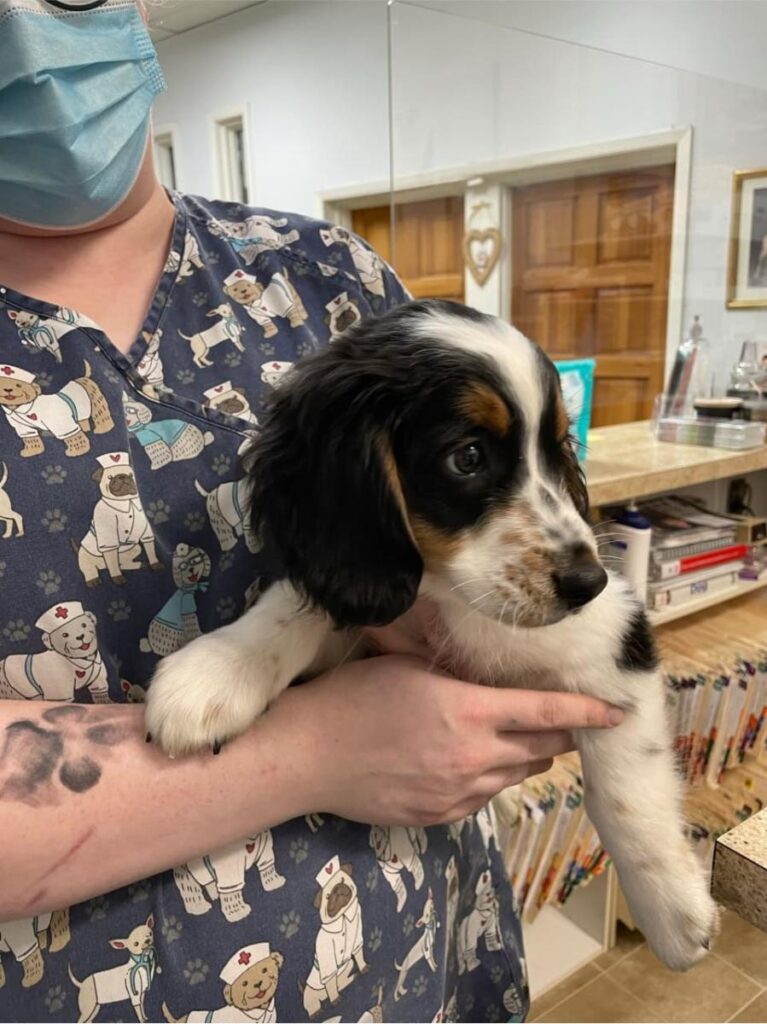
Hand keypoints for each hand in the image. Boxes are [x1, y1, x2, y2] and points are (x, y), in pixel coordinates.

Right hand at [275, 654, 622, 826]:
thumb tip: (484, 658)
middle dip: (558, 733)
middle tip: (558, 717)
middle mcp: (475, 757)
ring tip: (508, 736)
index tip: (617, 711)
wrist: (309, 756)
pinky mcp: (442, 816)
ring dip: (524, 755)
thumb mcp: (407, 663)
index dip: (588, 712)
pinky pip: (485, 796)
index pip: (548, 714)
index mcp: (469, 712)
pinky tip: (468, 759)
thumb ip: (456, 666)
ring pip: (517, 775)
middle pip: (542, 750)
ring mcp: (460, 793)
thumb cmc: (353, 696)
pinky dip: (491, 776)